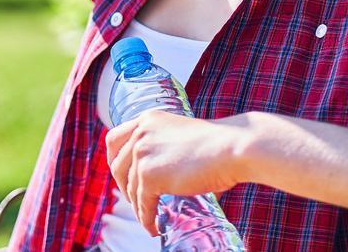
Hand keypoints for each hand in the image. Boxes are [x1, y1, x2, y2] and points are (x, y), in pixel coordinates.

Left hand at [106, 109, 252, 236]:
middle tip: (136, 200)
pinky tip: (154, 227)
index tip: (122, 175)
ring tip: (149, 218)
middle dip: (124, 187)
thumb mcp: (182, 136)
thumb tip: (161, 173)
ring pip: (131, 189)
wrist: (232, 147)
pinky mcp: (150, 176)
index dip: (115, 160)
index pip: (114, 139)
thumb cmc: (219, 144)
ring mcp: (142, 154)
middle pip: (117, 166)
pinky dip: (146, 219)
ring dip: (138, 207)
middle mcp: (140, 133)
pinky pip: (142, 204)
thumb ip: (165, 146)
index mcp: (148, 119)